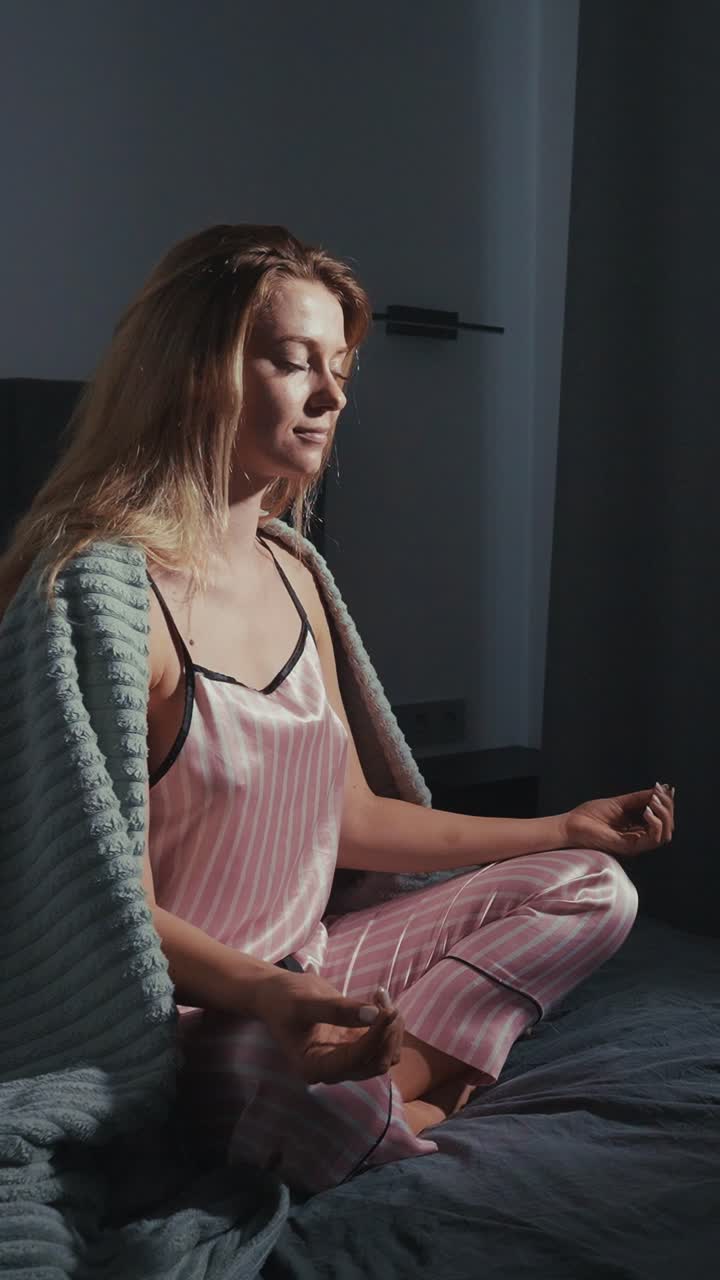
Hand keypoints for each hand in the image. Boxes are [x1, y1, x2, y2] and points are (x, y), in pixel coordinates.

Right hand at [255, 970, 403, 1084]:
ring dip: (391, 1029)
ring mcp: (345, 1060)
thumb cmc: (284, 998)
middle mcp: (332, 1071)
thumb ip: (338, 1010)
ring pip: (385, 1055)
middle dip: (386, 1033)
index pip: (356, 1059)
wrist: (276, 994)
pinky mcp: (354, 1046)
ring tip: (382, 997)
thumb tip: (374, 1014)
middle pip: (376, 1063)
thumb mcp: (305, 1002)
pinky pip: (383, 1044)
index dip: (375, 1036)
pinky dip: (388, 1024)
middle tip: (384, 1000)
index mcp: (313, 1067)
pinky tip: (380, 1000)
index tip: (388, 1010)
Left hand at [560, 781, 674, 857]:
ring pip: (664, 835)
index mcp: (637, 828)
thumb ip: (640, 798)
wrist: (570, 825)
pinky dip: (655, 824)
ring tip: (653, 802)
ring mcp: (635, 844)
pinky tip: (647, 811)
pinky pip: (653, 840)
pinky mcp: (629, 848)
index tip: (664, 788)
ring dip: (664, 816)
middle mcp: (639, 837)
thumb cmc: (590, 815)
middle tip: (659, 794)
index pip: (663, 819)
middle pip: (667, 827)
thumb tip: (661, 788)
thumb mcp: (619, 802)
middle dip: (668, 808)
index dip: (667, 804)